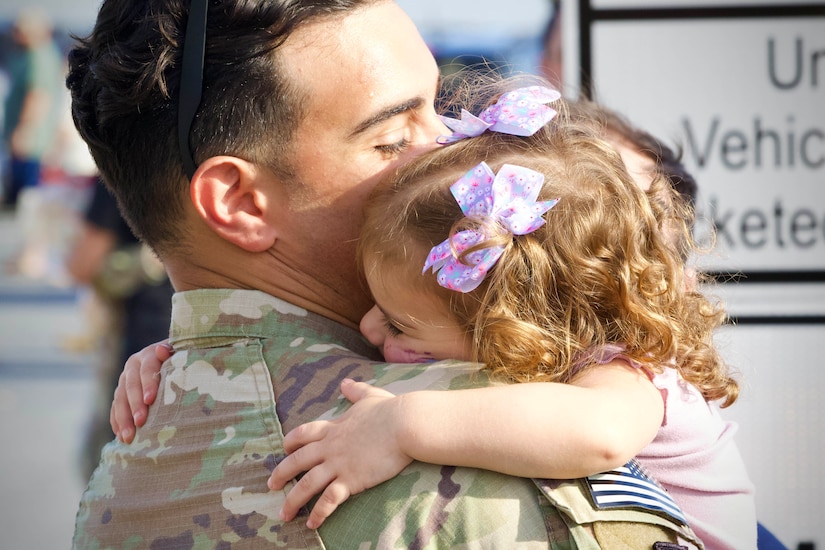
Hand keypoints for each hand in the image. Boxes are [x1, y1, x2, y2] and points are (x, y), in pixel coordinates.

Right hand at [110, 340, 171, 441]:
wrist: (171, 358)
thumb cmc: (182, 360)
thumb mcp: (181, 354)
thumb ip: (174, 354)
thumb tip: (162, 350)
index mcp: (149, 354)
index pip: (147, 369)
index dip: (148, 384)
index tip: (150, 400)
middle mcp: (133, 365)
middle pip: (131, 386)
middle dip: (135, 405)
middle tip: (140, 422)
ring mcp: (125, 379)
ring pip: (120, 399)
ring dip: (123, 418)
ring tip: (128, 436)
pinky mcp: (120, 392)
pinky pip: (115, 408)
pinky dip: (117, 422)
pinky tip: (120, 436)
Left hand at [268, 379, 412, 528]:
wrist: (405, 424)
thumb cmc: (391, 410)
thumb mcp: (370, 396)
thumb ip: (355, 390)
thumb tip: (345, 383)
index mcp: (334, 427)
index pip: (304, 434)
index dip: (291, 442)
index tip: (284, 449)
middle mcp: (331, 446)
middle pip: (296, 461)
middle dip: (281, 474)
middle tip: (271, 486)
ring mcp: (339, 463)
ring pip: (306, 484)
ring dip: (293, 501)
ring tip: (284, 514)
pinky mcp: (351, 479)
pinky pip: (328, 499)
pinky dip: (318, 513)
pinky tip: (312, 524)